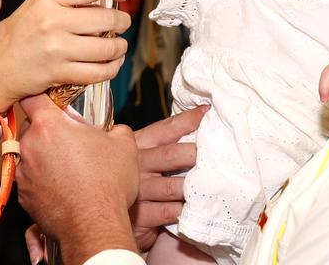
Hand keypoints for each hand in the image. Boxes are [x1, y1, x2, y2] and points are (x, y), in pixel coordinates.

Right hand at [0, 0, 129, 111]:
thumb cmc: (17, 34)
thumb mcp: (37, 3)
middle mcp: (53, 21)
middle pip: (107, 19)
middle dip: (122, 20)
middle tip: (122, 22)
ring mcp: (57, 49)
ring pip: (108, 48)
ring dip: (120, 46)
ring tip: (119, 44)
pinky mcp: (60, 73)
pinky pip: (99, 72)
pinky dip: (112, 67)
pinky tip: (112, 62)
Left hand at [18, 95, 139, 262]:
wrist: (95, 226)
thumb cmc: (107, 185)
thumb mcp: (124, 145)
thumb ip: (115, 128)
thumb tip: (114, 130)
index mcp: (50, 126)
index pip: (32, 98)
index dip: (42, 97)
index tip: (52, 102)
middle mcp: (30, 147)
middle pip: (31, 128)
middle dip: (48, 131)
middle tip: (71, 140)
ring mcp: (24, 174)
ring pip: (30, 155)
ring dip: (45, 157)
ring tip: (70, 168)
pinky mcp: (24, 197)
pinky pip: (31, 180)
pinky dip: (43, 181)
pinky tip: (65, 187)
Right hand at [130, 105, 206, 251]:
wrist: (109, 217)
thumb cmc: (136, 182)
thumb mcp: (145, 157)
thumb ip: (164, 143)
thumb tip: (199, 122)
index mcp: (137, 144)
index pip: (166, 128)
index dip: (188, 120)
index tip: (207, 111)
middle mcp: (135, 164)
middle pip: (172, 155)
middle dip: (196, 154)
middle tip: (220, 154)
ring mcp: (137, 190)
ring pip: (175, 185)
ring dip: (196, 186)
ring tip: (215, 184)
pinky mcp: (141, 216)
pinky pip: (170, 211)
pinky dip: (186, 209)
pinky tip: (197, 207)